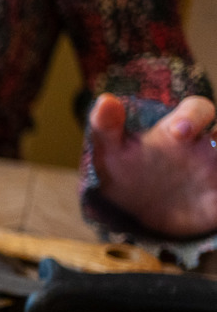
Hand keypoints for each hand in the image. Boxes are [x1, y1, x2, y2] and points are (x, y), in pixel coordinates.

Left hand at [89, 94, 216, 236]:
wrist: (136, 211)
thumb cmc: (126, 171)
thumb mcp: (111, 152)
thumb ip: (106, 127)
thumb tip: (105, 100)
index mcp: (179, 130)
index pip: (197, 110)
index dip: (193, 117)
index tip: (178, 132)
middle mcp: (205, 148)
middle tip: (210, 143)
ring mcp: (215, 173)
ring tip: (215, 178)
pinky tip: (215, 206)